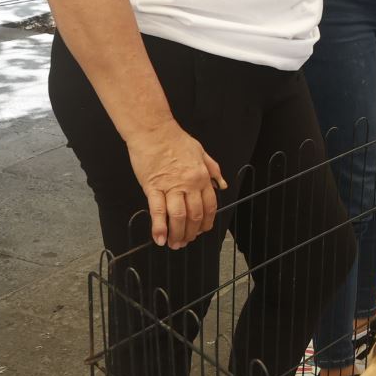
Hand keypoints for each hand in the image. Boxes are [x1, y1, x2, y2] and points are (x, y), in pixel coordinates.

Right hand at [127, 121, 226, 247]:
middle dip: (192, 232)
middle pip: (195, 214)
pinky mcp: (153, 187)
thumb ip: (213, 170)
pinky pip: (158, 211)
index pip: (209, 205)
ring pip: (179, 216)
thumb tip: (223, 185)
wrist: (154, 131)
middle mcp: (190, 184)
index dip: (206, 221)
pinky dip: (159, 227)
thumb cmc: (175, 140)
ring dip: (178, 234)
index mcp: (202, 176)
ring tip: (175, 244)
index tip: (202, 230)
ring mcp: (171, 186)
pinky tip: (160, 238)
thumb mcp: (201, 152)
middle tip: (186, 242)